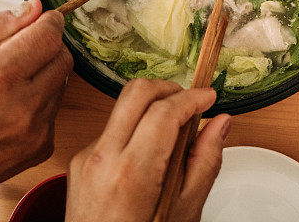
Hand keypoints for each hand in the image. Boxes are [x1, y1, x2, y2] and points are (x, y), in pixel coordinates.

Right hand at [0, 0, 72, 221]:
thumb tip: (31, 8)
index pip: (48, 35)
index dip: (48, 20)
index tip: (39, 18)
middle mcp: (23, 106)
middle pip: (63, 56)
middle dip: (48, 45)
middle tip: (23, 48)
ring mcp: (36, 130)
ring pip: (61, 81)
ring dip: (44, 72)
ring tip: (11, 81)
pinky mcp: (43, 146)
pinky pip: (54, 108)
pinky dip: (39, 100)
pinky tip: (11, 107)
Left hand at [66, 79, 229, 221]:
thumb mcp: (184, 212)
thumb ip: (205, 163)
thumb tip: (220, 124)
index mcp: (131, 172)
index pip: (163, 111)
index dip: (191, 98)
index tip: (208, 96)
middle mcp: (102, 157)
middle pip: (135, 93)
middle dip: (168, 88)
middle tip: (190, 102)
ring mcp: (86, 156)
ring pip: (121, 108)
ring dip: (150, 108)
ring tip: (173, 134)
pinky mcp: (78, 159)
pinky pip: (110, 130)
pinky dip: (134, 131)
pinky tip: (147, 155)